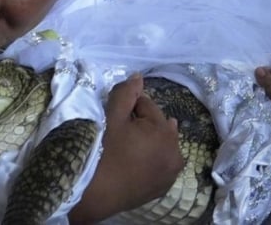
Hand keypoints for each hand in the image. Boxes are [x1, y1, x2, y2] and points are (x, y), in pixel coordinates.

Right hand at [69, 74, 182, 223]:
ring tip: (128, 147)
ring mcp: (171, 172)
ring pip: (161, 144)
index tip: (115, 118)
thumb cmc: (103, 152)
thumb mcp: (112, 118)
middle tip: (120, 135)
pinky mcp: (164, 186)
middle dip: (142, 124)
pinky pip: (160, 163)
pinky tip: (135, 162)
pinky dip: (151, 158)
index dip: (129, 108)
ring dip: (149, 141)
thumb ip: (126, 94)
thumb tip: (139, 77)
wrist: (95, 194)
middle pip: (157, 124)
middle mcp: (176, 151)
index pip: (147, 105)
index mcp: (164, 131)